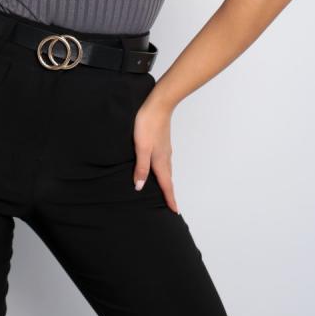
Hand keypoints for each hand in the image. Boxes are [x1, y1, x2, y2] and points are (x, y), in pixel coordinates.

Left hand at [132, 97, 179, 212]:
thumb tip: (140, 187)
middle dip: (169, 192)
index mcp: (160, 160)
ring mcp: (165, 148)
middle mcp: (165, 156)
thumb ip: (141, 167)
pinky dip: (163, 170)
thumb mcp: (141, 147)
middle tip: (171, 204)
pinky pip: (164, 161)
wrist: (158, 104)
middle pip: (168, 179)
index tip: (174, 211)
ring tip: (165, 189)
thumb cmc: (148, 124)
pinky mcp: (162, 141)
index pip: (166, 184)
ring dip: (167, 181)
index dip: (169, 198)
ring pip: (167, 170)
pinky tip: (158, 167)